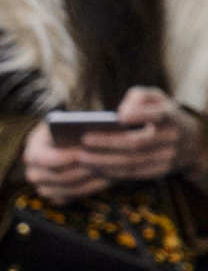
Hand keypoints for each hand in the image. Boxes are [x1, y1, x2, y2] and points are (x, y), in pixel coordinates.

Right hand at [20, 116, 110, 200]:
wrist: (65, 143)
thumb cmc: (69, 130)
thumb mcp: (67, 124)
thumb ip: (72, 128)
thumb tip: (85, 135)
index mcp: (33, 151)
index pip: (40, 159)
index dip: (60, 158)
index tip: (80, 153)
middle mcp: (33, 172)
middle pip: (53, 178)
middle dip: (77, 172)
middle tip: (98, 165)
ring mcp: (43, 186)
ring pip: (62, 191)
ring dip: (85, 182)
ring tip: (105, 172)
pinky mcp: (55, 195)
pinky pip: (69, 198)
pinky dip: (88, 190)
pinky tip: (105, 180)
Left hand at [80, 86, 205, 181]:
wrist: (190, 142)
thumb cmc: (162, 113)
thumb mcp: (157, 98)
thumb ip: (139, 96)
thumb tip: (120, 112)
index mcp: (171, 116)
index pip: (158, 115)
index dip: (140, 115)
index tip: (119, 117)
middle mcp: (172, 138)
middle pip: (137, 143)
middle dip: (108, 143)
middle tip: (83, 140)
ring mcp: (167, 158)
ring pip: (132, 162)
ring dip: (104, 162)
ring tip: (81, 158)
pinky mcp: (160, 172)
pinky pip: (132, 174)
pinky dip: (111, 172)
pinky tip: (93, 168)